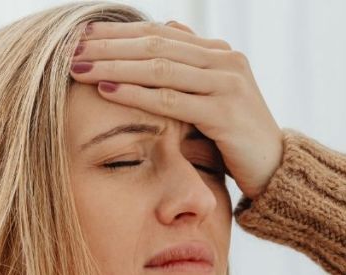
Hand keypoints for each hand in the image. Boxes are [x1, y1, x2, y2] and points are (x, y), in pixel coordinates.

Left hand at [70, 21, 283, 198]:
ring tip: (79, 68)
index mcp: (220, 53)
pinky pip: (171, 99)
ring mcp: (228, 85)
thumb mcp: (213, 98)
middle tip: (69, 49)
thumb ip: (191, 67)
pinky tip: (107, 91)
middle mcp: (226, 61)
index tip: (80, 36)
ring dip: (114, 66)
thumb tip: (165, 31)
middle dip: (109, 46)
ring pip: (159, 68)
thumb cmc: (236, 140)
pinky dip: (136, 94)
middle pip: (155, 45)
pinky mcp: (226, 113)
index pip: (159, 33)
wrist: (276, 172)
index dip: (118, 33)